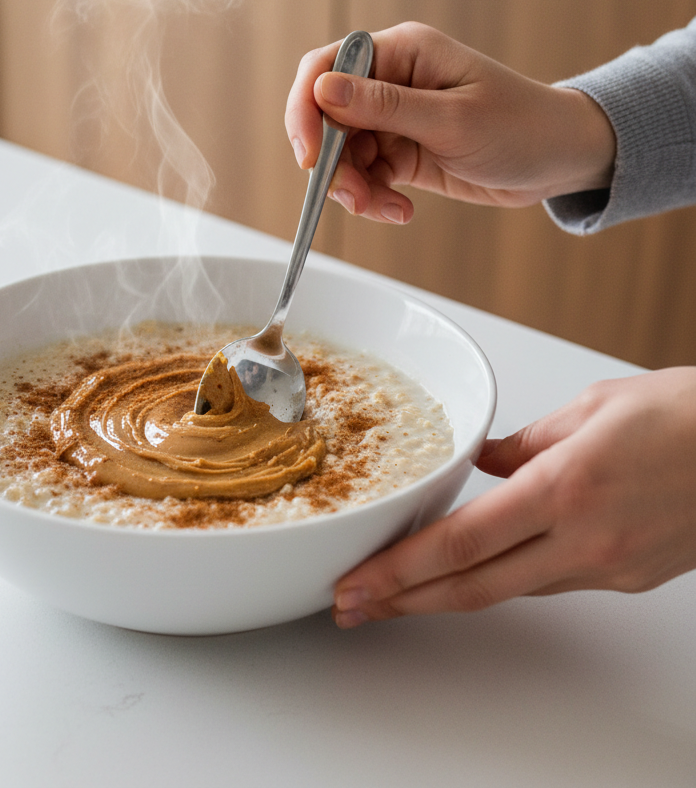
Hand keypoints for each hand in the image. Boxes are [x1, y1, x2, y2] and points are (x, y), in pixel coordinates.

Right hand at [284, 22, 615, 223]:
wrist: (562, 160)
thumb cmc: (522, 126)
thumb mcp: (452, 119)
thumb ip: (384, 106)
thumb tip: (322, 89)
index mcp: (402, 53)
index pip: (326, 68)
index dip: (306, 109)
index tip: (309, 155)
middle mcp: (391, 82)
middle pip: (327, 118)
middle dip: (333, 162)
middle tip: (352, 196)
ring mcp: (394, 118)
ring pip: (343, 154)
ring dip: (354, 187)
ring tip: (384, 208)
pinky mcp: (401, 151)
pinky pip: (366, 175)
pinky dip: (374, 198)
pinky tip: (400, 210)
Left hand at [333, 368, 695, 626]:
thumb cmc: (687, 416)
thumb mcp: (590, 409)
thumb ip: (524, 441)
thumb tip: (483, 458)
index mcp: (565, 488)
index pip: (462, 543)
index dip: (402, 570)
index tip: (359, 581)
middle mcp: (585, 539)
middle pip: (474, 586)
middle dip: (405, 601)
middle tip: (353, 607)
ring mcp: (610, 566)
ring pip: (510, 588)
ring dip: (449, 595)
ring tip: (399, 595)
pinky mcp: (630, 578)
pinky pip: (552, 582)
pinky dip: (504, 579)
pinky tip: (476, 573)